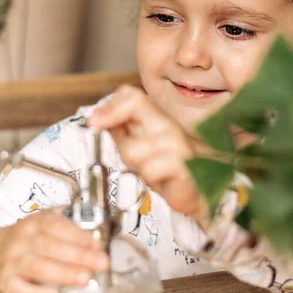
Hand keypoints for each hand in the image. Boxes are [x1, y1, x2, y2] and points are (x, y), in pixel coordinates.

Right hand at [0, 207, 108, 292]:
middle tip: (101, 264)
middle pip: (50, 246)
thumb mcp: (44, 227)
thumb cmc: (29, 242)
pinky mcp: (5, 283)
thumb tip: (101, 234)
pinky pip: (19, 290)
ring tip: (85, 279)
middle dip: (78, 255)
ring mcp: (11, 261)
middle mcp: (21, 239)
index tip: (98, 244)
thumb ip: (68, 228)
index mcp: (35, 222)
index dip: (77, 235)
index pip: (56, 225)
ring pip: (36, 266)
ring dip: (62, 272)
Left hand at [89, 85, 207, 218]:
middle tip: (102, 132)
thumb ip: (119, 132)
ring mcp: (178, 144)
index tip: (94, 121)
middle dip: (112, 118)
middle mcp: (166, 125)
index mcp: (155, 118)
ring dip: (135, 166)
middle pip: (134, 102)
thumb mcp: (136, 150)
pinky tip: (162, 181)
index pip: (130, 95)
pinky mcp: (185, 166)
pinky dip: (151, 178)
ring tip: (149, 173)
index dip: (110, 105)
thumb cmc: (166, 175)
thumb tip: (97, 117)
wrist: (198, 197)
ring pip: (134, 148)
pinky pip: (152, 168)